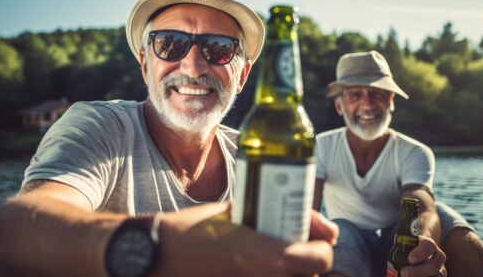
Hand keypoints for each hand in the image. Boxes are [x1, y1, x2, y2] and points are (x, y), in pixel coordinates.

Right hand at [150, 202, 337, 276]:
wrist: (160, 253)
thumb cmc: (193, 230)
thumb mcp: (234, 211)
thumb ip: (265, 216)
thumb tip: (291, 215)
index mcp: (274, 255)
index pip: (323, 259)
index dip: (322, 248)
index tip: (313, 240)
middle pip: (310, 276)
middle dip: (304, 264)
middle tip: (289, 250)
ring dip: (288, 274)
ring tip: (269, 261)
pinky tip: (252, 270)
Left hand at [400, 235, 446, 276]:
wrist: (417, 252)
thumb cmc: (408, 248)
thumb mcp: (404, 243)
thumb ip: (400, 245)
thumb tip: (394, 249)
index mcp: (429, 244)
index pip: (429, 246)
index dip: (421, 252)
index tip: (410, 259)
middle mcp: (438, 256)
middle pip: (434, 264)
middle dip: (419, 271)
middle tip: (404, 273)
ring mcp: (440, 268)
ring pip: (439, 275)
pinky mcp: (439, 276)